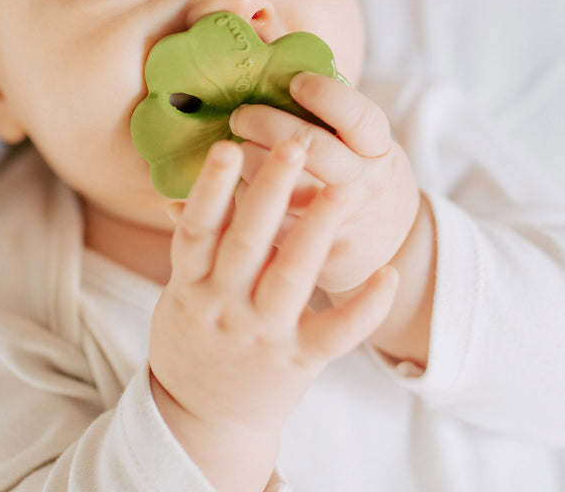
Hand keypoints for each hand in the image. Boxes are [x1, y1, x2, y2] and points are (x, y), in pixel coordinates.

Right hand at [149, 139, 397, 490]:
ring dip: (316, 232)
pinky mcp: (298, 360)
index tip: (227, 147)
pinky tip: (388, 274)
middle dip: (270, 193)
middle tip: (293, 146)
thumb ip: (190, 245)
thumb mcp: (178, 293)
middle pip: (246, 242)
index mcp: (190, 285)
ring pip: (291, 277)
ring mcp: (262, 333)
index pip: (197, 229)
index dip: (211, 188)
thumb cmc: (193, 337)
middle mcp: (224, 305)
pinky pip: (336, 333)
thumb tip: (176, 190)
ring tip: (340, 191)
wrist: (200, 417)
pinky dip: (364, 306)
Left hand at [228, 72, 421, 293]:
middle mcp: (366, 183)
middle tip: (240, 115)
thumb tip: (268, 39)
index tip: (295, 81)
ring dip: (250, 163)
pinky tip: (228, 187)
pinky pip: (272, 227)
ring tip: (232, 149)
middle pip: (312, 147)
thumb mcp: (364, 143)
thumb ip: (328, 109)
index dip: (325, 95)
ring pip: (286, 189)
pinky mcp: (320, 254)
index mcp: (379, 148)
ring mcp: (345, 221)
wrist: (393, 244)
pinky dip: (244, 203)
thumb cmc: (363, 174)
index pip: (358, 116)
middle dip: (266, 124)